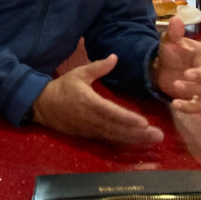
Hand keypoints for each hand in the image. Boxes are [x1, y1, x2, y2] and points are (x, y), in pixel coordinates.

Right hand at [32, 55, 163, 144]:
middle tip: (158, 135)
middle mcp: (90, 118)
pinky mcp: (87, 136)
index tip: (144, 122)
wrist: (42, 104)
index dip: (128, 118)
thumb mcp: (79, 73)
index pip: (111, 112)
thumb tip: (115, 57)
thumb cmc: (62, 87)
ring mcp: (88, 130)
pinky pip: (107, 141)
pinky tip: (135, 142)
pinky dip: (122, 142)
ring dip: (134, 140)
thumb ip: (98, 67)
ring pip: (114, 137)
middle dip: (138, 133)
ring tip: (152, 140)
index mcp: (88, 101)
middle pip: (117, 128)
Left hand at [153, 19, 200, 112]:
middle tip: (186, 74)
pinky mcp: (195, 99)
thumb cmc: (171, 53)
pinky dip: (189, 107)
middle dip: (200, 75)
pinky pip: (198, 107)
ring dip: (191, 89)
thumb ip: (174, 32)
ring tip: (175, 85)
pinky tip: (176, 104)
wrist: (160, 68)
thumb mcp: (170, 40)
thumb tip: (176, 18)